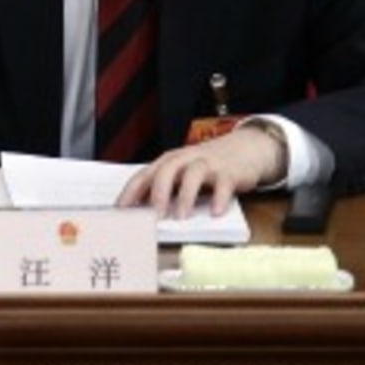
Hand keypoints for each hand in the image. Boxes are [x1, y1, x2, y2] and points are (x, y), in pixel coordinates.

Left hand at [116, 123, 285, 218]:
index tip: (120, 211)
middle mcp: (184, 160)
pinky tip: (215, 212)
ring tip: (181, 217)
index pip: (143, 176)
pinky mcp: (229, 172)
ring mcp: (207, 164)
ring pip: (193, 175)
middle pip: (166, 171)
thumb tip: (141, 213)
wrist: (244, 148)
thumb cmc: (205, 165)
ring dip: (186, 196)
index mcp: (167, 162)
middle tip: (153, 216)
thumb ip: (164, 189)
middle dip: (158, 193)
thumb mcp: (181, 173)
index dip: (130, 192)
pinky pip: (223, 184)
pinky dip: (219, 198)